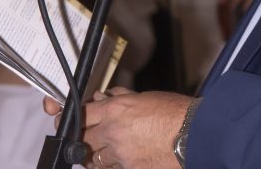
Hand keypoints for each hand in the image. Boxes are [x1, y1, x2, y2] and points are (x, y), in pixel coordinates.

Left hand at [44, 88, 192, 168]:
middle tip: (86, 137)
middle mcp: (113, 132)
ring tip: (107, 150)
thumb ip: (121, 98)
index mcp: (116, 110)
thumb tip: (105, 98)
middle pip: (81, 140)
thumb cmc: (176, 112)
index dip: (69, 117)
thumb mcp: (146, 98)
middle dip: (81, 139)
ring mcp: (120, 154)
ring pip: (94, 159)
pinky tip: (123, 160)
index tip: (65, 119)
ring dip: (96, 155)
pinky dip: (113, 165)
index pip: (80, 114)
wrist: (195, 134)